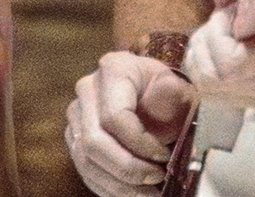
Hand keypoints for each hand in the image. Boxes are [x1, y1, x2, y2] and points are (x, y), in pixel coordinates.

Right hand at [65, 50, 195, 196]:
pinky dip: (109, 187)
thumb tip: (161, 98)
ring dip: (118, 184)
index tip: (164, 157)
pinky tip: (133, 193)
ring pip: (86, 160)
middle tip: (156, 179)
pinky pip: (85, 169)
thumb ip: (171, 95)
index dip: (140, 144)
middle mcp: (87, 89)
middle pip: (94, 141)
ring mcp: (77, 114)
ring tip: (148, 193)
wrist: (156, 96)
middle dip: (127, 168)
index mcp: (114, 69)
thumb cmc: (169, 94)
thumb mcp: (178, 90)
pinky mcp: (75, 136)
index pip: (115, 116)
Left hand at [185, 0, 254, 107]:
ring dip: (206, 55)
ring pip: (210, 88)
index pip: (228, 67)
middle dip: (205, 45)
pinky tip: (231, 47)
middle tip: (223, 21)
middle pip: (212, 81)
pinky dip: (212, 68)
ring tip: (227, 33)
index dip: (215, 37)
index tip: (228, 11)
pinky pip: (220, 92)